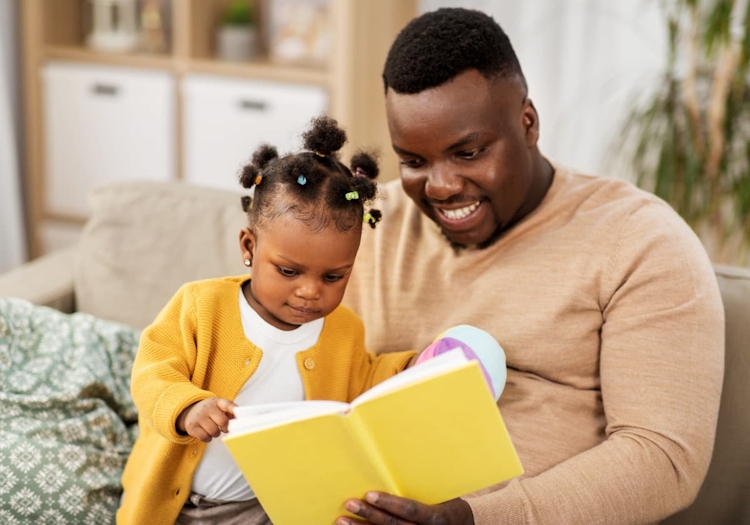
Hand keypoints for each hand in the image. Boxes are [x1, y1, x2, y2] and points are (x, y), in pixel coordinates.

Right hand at [176, 397, 236, 441]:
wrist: (190, 411)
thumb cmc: (210, 411)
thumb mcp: (219, 407)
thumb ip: (230, 412)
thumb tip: (240, 420)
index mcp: (217, 402)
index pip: (227, 404)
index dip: (234, 410)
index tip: (239, 416)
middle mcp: (207, 408)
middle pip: (223, 422)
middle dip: (225, 428)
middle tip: (223, 427)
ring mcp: (199, 417)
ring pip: (214, 431)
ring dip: (216, 434)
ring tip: (213, 429)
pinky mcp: (192, 427)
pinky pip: (205, 437)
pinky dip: (208, 438)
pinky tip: (206, 433)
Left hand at [336, 493, 472, 524]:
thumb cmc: (449, 503)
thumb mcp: (441, 492)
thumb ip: (421, 484)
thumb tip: (397, 457)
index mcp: (435, 517)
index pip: (410, 510)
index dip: (389, 503)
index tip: (370, 494)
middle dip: (369, 515)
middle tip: (350, 503)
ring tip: (341, 520)